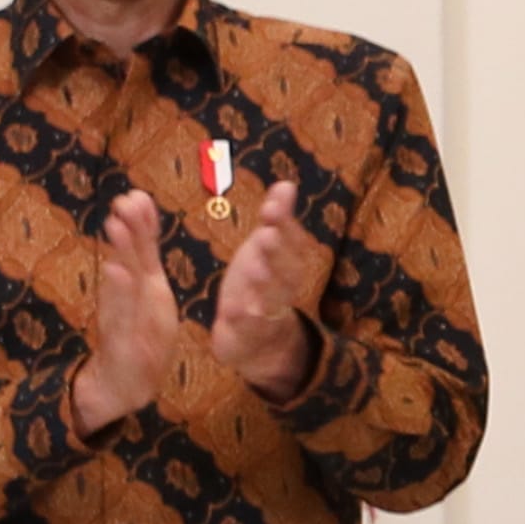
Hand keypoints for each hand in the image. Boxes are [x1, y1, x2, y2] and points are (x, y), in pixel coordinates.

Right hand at [75, 190, 180, 432]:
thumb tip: (143, 226)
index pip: (143, 250)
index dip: (142, 223)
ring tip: (115, 225)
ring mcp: (122, 318)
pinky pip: (121, 314)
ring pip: (122, 281)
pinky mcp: (121, 341)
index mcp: (142, 286)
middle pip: (129, 259)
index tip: (138, 194)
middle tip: (123, 200)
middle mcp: (127, 297)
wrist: (122, 385)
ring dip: (119, 253)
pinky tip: (116, 272)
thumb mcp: (151, 297)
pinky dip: (119, 294)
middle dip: (127, 230)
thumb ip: (146, 263)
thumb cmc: (140, 337)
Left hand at [207, 173, 331, 401]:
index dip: (283, 225)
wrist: (260, 339)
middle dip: (275, 253)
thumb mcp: (267, 249)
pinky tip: (233, 310)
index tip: (271, 208)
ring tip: (254, 271)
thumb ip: (277, 220)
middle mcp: (282, 287)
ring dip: (264, 285)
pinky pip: (249, 328)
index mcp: (287, 263)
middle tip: (266, 235)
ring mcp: (268, 312)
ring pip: (270, 298)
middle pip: (285, 270)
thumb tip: (287, 184)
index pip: (291, 242)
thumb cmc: (261, 283)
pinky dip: (243, 320)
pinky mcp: (250, 334)